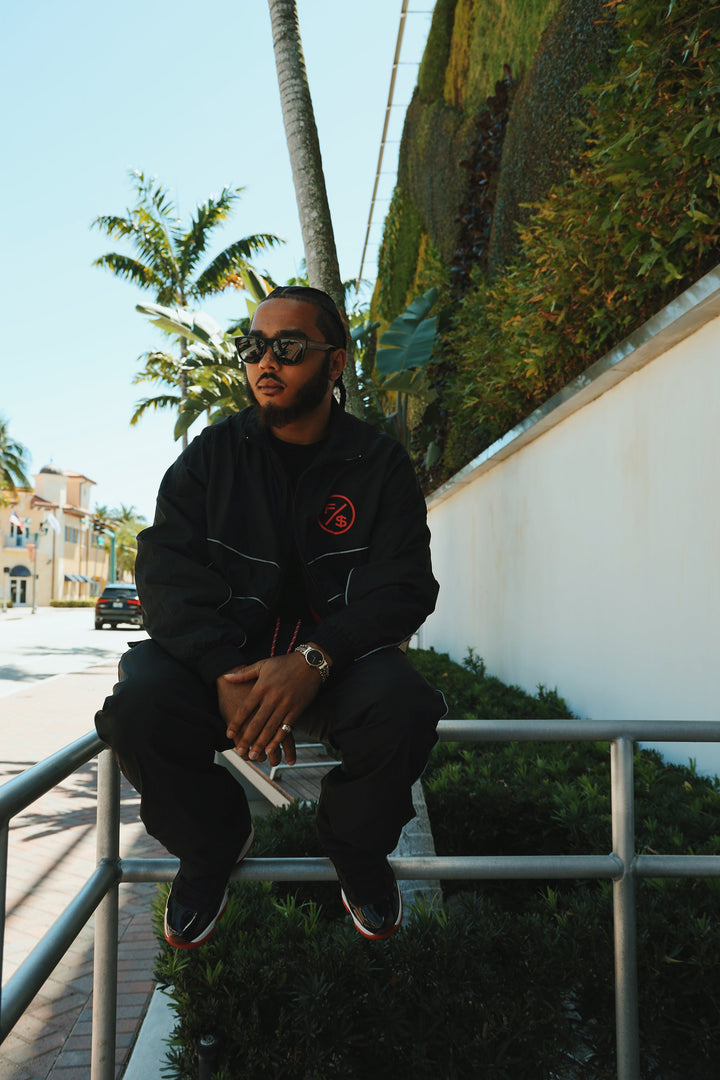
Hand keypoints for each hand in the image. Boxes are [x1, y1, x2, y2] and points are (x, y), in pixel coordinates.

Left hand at [217, 653, 323, 767]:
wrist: (310, 663)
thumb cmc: (284, 663)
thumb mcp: (262, 665)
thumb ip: (244, 673)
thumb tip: (226, 677)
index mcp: (262, 687)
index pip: (245, 708)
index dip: (236, 722)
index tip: (229, 734)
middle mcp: (272, 698)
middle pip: (257, 722)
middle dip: (247, 738)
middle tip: (240, 751)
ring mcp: (285, 705)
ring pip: (270, 728)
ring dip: (261, 743)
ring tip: (254, 755)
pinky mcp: (296, 710)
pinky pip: (285, 728)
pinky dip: (278, 740)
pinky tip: (271, 749)